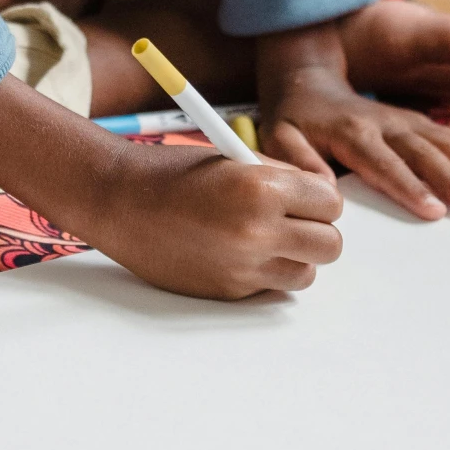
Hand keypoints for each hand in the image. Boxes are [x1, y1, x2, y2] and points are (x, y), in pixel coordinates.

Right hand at [89, 138, 344, 299]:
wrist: (118, 201)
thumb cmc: (172, 172)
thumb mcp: (234, 159)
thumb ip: (283, 176)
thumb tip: (323, 196)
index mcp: (262, 188)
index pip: (331, 204)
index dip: (319, 199)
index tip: (305, 196)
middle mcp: (258, 231)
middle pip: (329, 245)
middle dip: (316, 230)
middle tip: (293, 220)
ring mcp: (243, 267)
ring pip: (306, 273)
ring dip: (295, 257)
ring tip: (266, 238)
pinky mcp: (228, 291)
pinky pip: (270, 287)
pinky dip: (264, 272)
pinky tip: (237, 252)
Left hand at [257, 8, 449, 220]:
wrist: (307, 73)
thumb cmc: (294, 115)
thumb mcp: (279, 135)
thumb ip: (296, 160)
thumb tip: (320, 186)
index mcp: (352, 131)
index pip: (382, 162)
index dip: (408, 186)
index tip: (431, 210)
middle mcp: (385, 124)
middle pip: (425, 154)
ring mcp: (406, 121)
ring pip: (448, 143)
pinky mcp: (418, 122)